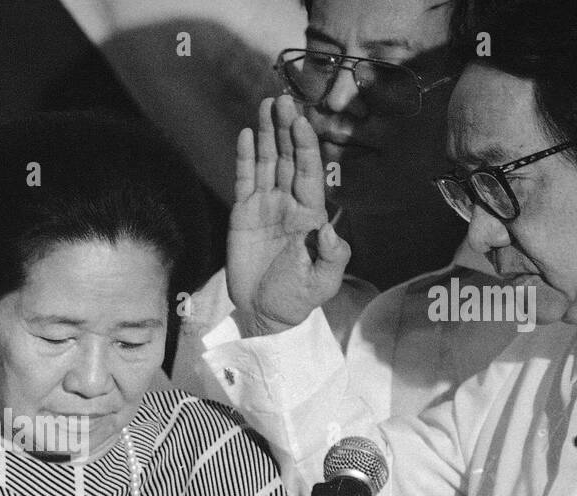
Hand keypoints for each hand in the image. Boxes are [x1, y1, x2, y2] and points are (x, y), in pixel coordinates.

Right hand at [227, 95, 349, 333]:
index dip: (305, 145)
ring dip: (266, 134)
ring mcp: (265, 206)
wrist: (266, 313)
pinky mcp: (243, 214)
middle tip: (282, 101)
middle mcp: (289, 203)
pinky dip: (243, 157)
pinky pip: (244, 179)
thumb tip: (329, 226)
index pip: (308, 171)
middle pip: (287, 158)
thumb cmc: (299, 298)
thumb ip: (333, 254)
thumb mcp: (324, 281)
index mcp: (311, 213)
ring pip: (266, 162)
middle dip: (285, 129)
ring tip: (265, 106)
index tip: (301, 121)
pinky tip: (244, 134)